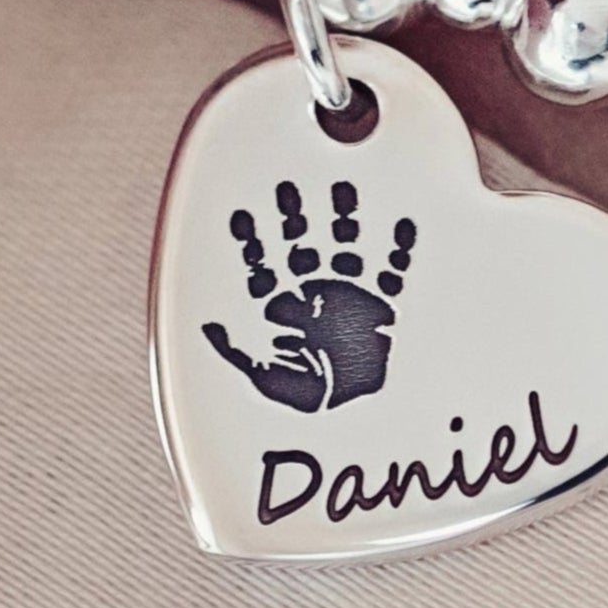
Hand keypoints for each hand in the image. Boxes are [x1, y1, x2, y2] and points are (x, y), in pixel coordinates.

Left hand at [202, 180, 415, 412]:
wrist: (351, 417)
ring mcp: (347, 289)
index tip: (241, 216)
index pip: (262, 258)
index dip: (251, 237)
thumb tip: (208, 329)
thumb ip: (232, 350)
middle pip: (301, 237)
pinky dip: (397, 244)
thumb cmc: (305, 398)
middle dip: (294, 214)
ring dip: (342, 215)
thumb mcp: (259, 376)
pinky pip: (392, 264)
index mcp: (280, 300)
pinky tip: (399, 223)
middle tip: (287, 190)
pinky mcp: (382, 299)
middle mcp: (312, 287)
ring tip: (342, 190)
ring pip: (343, 239)